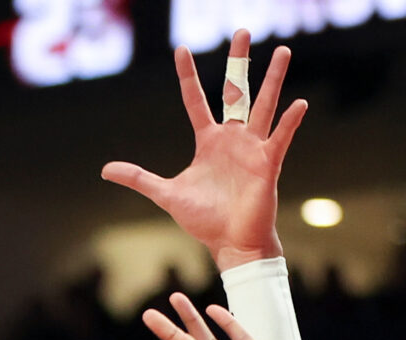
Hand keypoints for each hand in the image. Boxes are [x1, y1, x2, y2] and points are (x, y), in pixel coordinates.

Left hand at [101, 32, 305, 271]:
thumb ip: (139, 178)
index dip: (187, 76)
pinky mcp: (268, 164)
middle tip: (242, 30)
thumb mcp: (166, 194)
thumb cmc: (204, 220)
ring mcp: (252, 149)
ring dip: (273, 79)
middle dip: (239, 61)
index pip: (195, 100)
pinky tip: (299, 103)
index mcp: (209, 141)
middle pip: (235, 91)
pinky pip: (280, 138)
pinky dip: (290, 122)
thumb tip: (106, 170)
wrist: (230, 244)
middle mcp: (232, 138)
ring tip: (283, 51)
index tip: (181, 49)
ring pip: (263, 106)